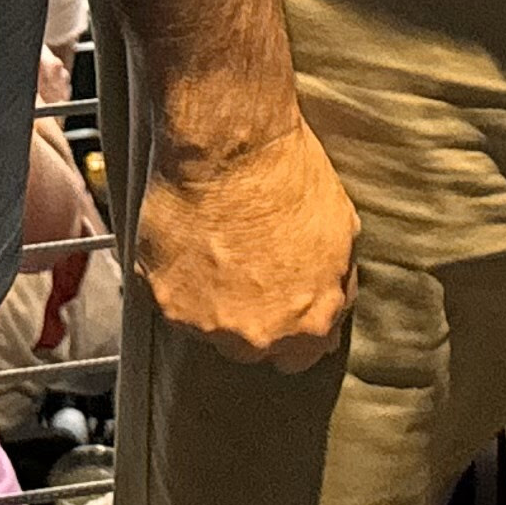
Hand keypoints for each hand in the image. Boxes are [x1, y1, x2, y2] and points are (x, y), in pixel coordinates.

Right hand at [133, 116, 357, 369]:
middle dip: (255, 315)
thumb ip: (336, 286)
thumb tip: (331, 309)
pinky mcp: (162, 298)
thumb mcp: (343, 232)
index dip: (295, 327)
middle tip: (250, 266)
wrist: (229, 146)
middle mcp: (254, 336)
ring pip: (209, 327)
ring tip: (218, 247)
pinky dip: (180, 280)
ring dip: (214, 299)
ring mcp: (204, 322)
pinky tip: (191, 242)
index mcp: (306, 323)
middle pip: (252, 347)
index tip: (285, 303)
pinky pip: (173, 302)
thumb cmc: (289, 178)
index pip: (299, 358)